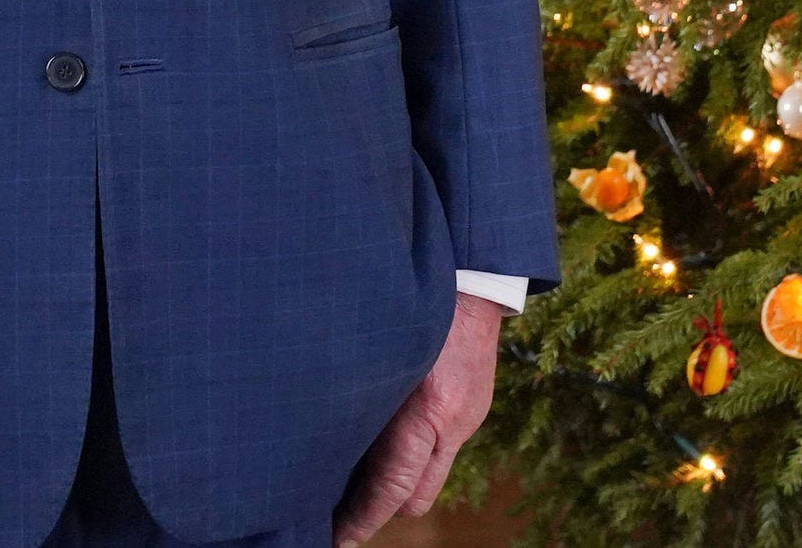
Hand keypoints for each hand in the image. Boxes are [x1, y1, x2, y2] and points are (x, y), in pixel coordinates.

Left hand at [332, 292, 504, 543]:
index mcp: (428, 409)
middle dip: (379, 511)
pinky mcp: (474, 410)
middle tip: (338, 513)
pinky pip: (441, 450)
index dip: (363, 517)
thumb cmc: (420, 306)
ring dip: (396, 485)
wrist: (475, 279)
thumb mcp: (384, 350)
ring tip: (352, 482)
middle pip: (415, 497)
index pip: (394, 487)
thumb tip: (327, 435)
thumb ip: (363, 394)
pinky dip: (413, 456)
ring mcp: (468, 419)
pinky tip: (383, 441)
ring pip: (429, 477)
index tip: (338, 537)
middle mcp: (453, 423)